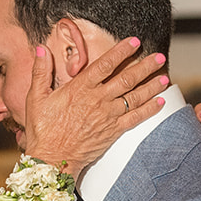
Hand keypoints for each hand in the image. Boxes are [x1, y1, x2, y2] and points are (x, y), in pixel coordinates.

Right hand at [24, 38, 167, 171]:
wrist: (52, 159)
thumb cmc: (42, 129)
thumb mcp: (36, 97)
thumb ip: (40, 71)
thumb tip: (41, 48)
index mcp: (80, 88)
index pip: (105, 64)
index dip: (121, 51)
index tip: (134, 42)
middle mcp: (97, 100)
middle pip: (126, 79)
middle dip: (144, 66)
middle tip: (158, 56)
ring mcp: (107, 116)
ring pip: (134, 97)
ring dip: (151, 86)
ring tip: (164, 76)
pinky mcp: (113, 132)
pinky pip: (135, 118)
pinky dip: (149, 110)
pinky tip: (160, 102)